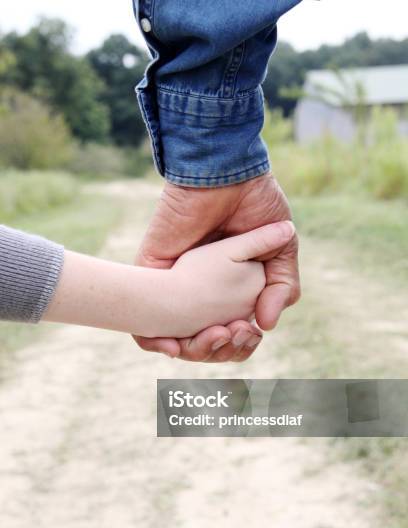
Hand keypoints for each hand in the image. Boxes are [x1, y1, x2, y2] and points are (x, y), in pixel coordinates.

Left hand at [134, 173, 299, 361]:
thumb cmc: (256, 203)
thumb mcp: (281, 248)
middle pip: (205, 342)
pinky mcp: (151, 274)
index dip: (241, 344)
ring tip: (216, 335)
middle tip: (235, 334)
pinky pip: (142, 323)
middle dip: (221, 350)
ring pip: (176, 339)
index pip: (232, 332)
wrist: (227, 174)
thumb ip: (282, 287)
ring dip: (195, 350)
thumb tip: (267, 325)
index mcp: (231, 288)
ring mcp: (175, 284)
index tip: (250, 334)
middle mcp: (202, 290)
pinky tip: (175, 348)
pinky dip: (155, 343)